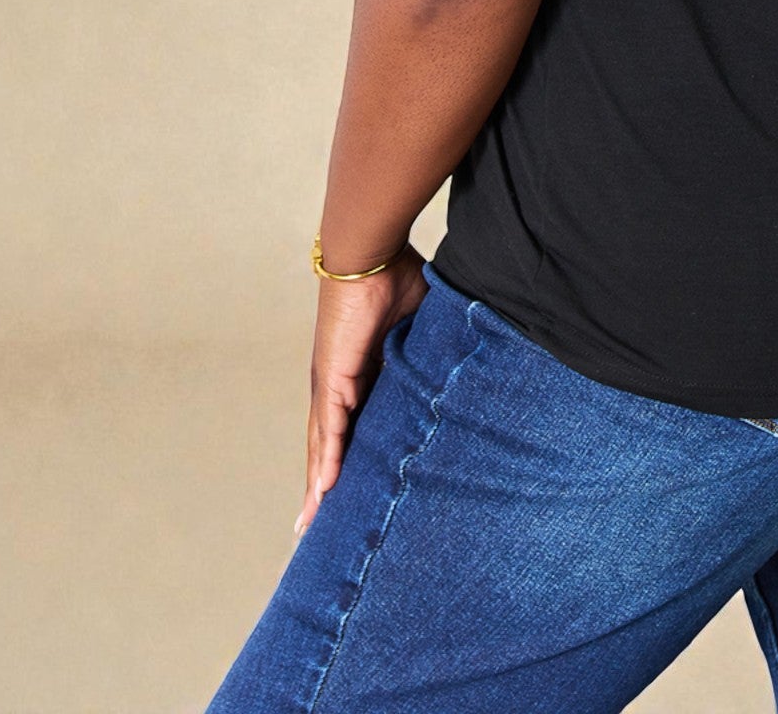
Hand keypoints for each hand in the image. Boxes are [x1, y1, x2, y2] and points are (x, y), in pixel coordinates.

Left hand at [294, 242, 427, 538]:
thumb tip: (465, 358)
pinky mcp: (333, 379)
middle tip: (316, 525)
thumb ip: (432, 348)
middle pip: (329, 445)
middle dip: (324, 484)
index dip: (348, 457)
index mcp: (361, 370)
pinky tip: (323, 492)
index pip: (353, 425)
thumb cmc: (396, 275)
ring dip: (319, 485)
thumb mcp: (422, 323)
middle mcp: (340, 384)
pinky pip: (329, 430)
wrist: (371, 252)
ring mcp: (332, 383)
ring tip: (312, 525)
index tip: (347, 489)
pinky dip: (326, 462)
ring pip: (324, 446)